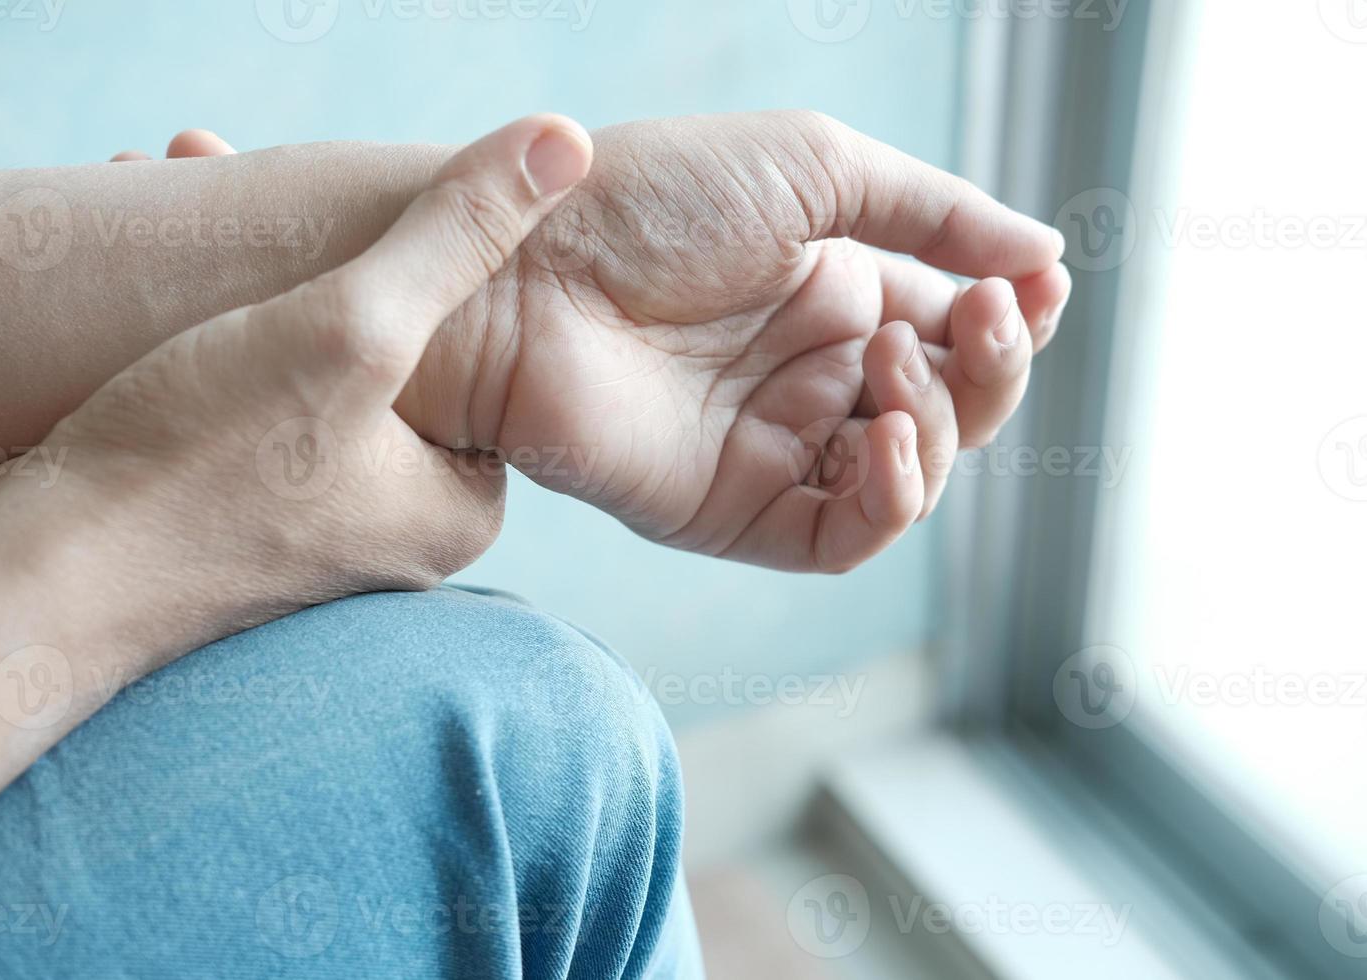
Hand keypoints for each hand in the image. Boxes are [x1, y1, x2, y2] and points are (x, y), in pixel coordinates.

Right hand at [0, 114, 593, 660]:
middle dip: (299, 252)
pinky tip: (147, 296)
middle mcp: (400, 534)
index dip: (404, 251)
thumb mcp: (350, 330)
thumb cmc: (200, 465)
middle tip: (218, 170)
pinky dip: (206, 342)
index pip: (472, 350)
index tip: (326, 193)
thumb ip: (456, 239)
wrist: (46, 586)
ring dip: (241, 282)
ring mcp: (319, 536)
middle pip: (378, 350)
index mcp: (460, 506)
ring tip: (170, 195)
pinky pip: (246, 409)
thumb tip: (561, 148)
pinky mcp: (242, 531)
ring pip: (301, 369)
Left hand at [399, 111, 1071, 571]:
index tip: (1038, 286)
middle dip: (992, 369)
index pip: (957, 328)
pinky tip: (885, 440)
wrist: (527, 268)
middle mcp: (812, 374)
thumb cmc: (653, 198)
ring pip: (914, 476)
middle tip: (984, 320)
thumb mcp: (814, 168)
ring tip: (895, 365)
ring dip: (942, 425)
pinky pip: (846, 536)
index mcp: (833, 293)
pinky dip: (891, 501)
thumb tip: (1044, 252)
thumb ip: (933, 212)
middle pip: (952, 407)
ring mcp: (777, 447)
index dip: (1012, 317)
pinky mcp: (736, 511)